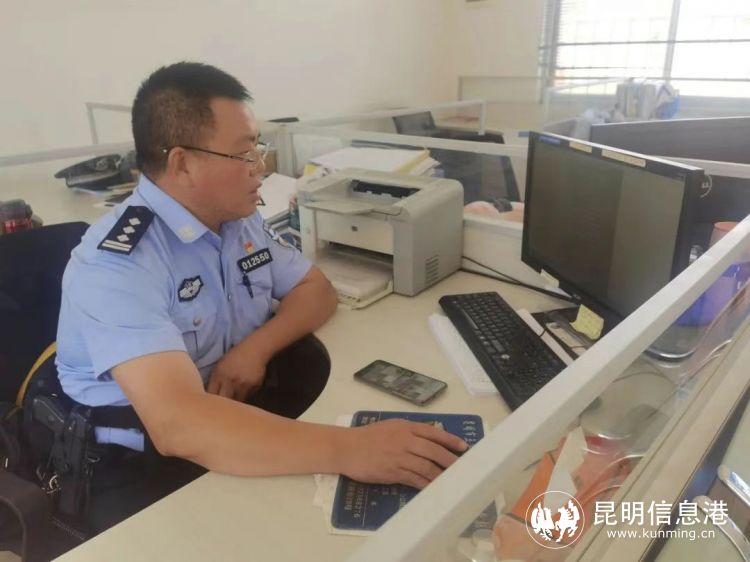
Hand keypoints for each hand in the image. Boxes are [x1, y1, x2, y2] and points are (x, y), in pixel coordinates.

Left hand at [207, 347, 267, 401]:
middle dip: (222, 405)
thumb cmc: (235, 356)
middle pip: (223, 400)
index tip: (211, 405)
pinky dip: (245, 395)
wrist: (255, 349)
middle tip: (223, 408)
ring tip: (235, 399)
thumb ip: (215, 380)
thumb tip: (212, 396)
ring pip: (236, 401)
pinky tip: (246, 388)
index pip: (211, 394)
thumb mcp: (221, 366)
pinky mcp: (253, 386)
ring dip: (235, 402)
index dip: (210, 401)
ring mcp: (242, 384)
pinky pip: (248, 396)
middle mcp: (230, 381)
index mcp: (219, 375)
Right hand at [340, 419, 468, 488]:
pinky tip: (434, 488)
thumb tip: (429, 440)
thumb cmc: (368, 437)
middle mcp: (404, 440)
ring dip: (441, 475)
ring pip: (426, 466)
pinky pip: (414, 479)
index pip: (433, 432)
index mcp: (405, 427)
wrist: (346, 448)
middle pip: (433, 450)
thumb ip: (409, 432)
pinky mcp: (393, 472)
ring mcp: (399, 457)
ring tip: (452, 481)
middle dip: (450, 460)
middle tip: (462, 468)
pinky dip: (426, 484)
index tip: (463, 447)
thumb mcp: (390, 427)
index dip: (450, 440)